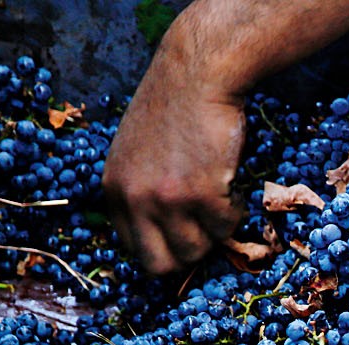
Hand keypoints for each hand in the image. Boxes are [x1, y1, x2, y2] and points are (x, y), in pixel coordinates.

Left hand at [103, 39, 244, 274]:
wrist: (196, 76)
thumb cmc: (172, 109)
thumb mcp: (135, 155)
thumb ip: (140, 194)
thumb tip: (163, 237)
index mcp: (114, 191)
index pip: (133, 250)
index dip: (163, 247)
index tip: (181, 235)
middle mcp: (135, 200)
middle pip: (161, 264)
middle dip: (187, 252)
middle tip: (203, 228)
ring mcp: (167, 200)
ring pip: (197, 250)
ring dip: (213, 230)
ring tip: (217, 198)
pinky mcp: (202, 194)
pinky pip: (225, 227)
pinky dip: (234, 210)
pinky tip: (229, 183)